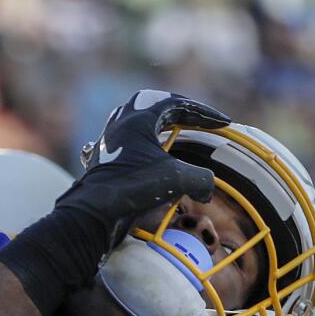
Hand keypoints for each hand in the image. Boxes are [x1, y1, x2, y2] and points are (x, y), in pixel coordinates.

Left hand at [57, 89, 230, 245]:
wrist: (93, 211)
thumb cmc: (133, 188)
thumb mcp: (178, 179)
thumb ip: (202, 179)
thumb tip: (208, 189)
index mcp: (138, 119)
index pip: (175, 104)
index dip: (202, 112)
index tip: (221, 123)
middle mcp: (119, 125)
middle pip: (149, 104)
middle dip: (174, 109)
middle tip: (192, 119)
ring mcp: (107, 141)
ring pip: (130, 121)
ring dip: (152, 124)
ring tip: (170, 133)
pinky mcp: (100, 160)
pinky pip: (119, 143)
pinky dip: (136, 145)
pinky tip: (144, 155)